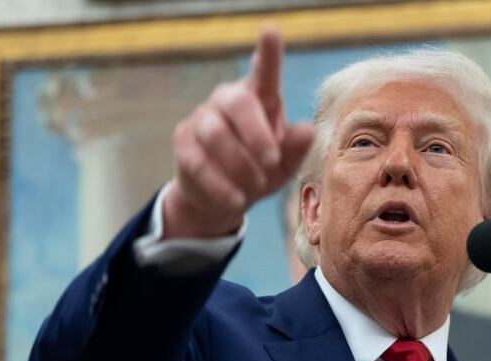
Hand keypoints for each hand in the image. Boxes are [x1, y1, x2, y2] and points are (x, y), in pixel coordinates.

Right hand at [163, 25, 313, 238]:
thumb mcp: (286, 165)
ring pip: (215, 134)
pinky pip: (198, 162)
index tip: (271, 31)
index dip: (268, 53)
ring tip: (255, 187)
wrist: (225, 198)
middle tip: (273, 162)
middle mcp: (228, 100)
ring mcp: (202, 118)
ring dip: (240, 165)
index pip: (264, 71)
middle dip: (256, 135)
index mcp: (260, 98)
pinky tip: (235, 199)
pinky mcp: (183, 143)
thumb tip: (307, 130)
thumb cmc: (262, 171)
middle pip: (237, 102)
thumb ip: (296, 148)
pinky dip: (221, 186)